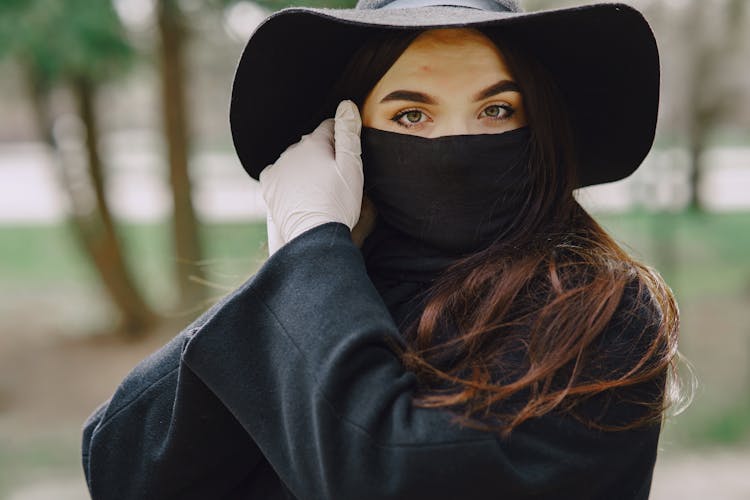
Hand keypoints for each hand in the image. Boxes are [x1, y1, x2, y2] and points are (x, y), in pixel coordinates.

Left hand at [261, 100, 366, 254]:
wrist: (314, 235)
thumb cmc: (339, 202)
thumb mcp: (352, 166)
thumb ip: (349, 133)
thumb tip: (346, 105)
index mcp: (313, 143)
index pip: (330, 127)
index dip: (342, 139)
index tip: (348, 156)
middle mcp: (291, 151)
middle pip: (311, 144)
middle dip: (323, 153)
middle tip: (336, 176)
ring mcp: (278, 169)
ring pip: (295, 159)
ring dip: (305, 166)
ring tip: (319, 187)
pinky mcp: (269, 188)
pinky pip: (278, 175)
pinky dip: (287, 179)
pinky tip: (299, 190)